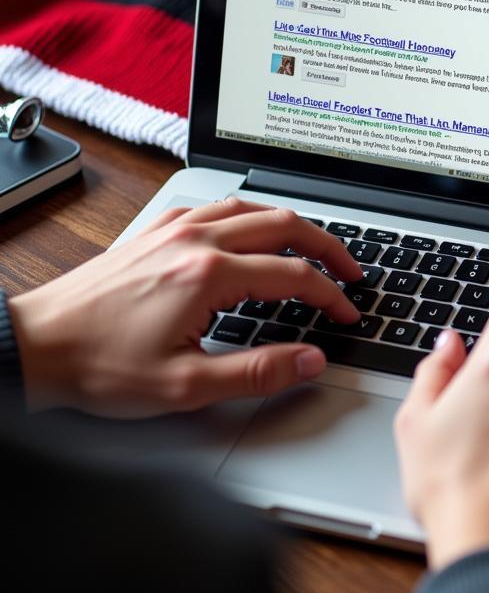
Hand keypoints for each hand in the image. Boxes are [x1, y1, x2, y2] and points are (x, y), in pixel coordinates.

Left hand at [7, 198, 363, 416]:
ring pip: (253, 207)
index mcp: (209, 275)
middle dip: (328, 246)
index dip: (331, 296)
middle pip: (284, 226)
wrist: (34, 346)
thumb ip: (257, 372)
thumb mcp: (186, 386)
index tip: (346, 314)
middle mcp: (196, 241)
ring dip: (292, 225)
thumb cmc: (99, 366)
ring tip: (314, 245)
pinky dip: (250, 213)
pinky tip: (251, 227)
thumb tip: (310, 360)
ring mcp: (174, 230)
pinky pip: (216, 206)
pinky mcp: (155, 232)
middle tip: (350, 270)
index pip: (295, 276)